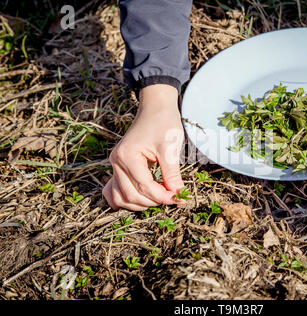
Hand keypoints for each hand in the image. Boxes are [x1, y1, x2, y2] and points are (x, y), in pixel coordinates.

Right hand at [103, 84, 184, 210]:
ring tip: (159, 198)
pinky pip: (114, 190)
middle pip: (131, 195)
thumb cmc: (163, 123)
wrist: (155, 108)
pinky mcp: (118, 166)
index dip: (163, 196)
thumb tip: (178, 194)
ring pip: (120, 197)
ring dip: (139, 203)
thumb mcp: (170, 147)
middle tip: (172, 197)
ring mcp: (115, 164)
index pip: (144, 187)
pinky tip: (141, 200)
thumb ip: (172, 173)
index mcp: (127, 156)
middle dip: (153, 201)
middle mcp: (116, 161)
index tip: (179, 198)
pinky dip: (126, 199)